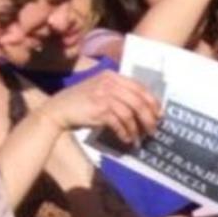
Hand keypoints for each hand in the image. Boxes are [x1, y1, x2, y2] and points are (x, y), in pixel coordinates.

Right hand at [44, 72, 159, 144]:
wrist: (58, 109)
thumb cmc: (82, 102)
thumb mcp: (101, 90)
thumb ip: (120, 93)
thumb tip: (147, 108)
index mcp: (111, 76)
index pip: (139, 87)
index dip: (153, 102)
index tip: (160, 114)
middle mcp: (108, 83)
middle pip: (138, 101)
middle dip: (149, 118)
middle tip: (153, 130)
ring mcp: (103, 95)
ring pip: (130, 113)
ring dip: (137, 129)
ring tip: (139, 138)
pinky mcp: (98, 109)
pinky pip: (119, 123)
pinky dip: (125, 133)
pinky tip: (126, 139)